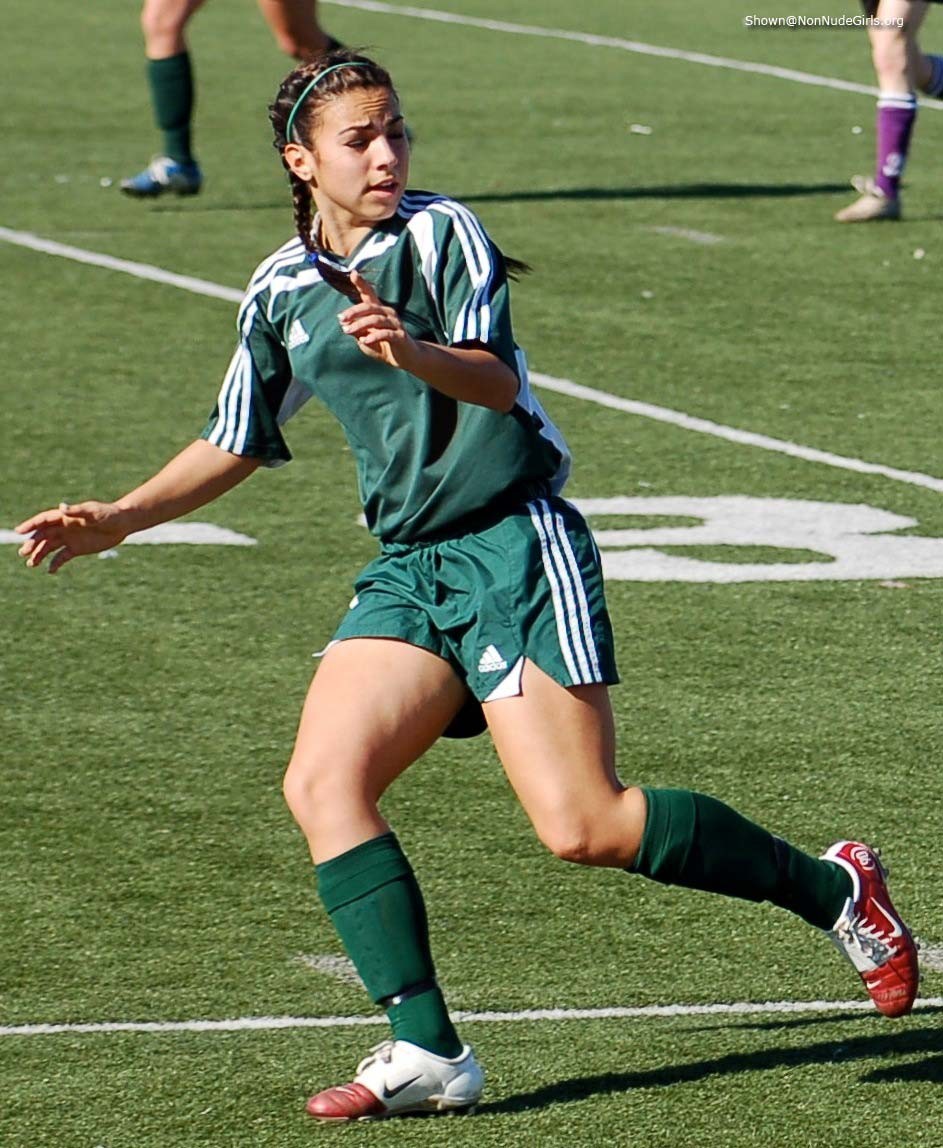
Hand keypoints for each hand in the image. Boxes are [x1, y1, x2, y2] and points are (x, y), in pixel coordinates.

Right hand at [15, 501, 130, 573]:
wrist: (123, 523)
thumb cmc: (109, 514)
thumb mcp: (94, 512)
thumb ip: (77, 511)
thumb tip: (61, 507)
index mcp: (65, 517)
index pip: (44, 520)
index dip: (31, 525)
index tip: (19, 531)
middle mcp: (64, 528)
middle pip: (43, 536)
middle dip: (32, 543)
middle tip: (24, 552)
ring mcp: (69, 539)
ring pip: (49, 547)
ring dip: (39, 555)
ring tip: (31, 564)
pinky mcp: (77, 549)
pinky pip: (62, 557)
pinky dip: (55, 563)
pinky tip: (50, 571)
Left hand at [337, 270, 418, 368]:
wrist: (406, 359)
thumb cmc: (384, 347)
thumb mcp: (365, 339)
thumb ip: (357, 331)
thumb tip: (344, 324)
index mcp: (379, 311)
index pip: (369, 294)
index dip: (362, 284)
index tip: (353, 273)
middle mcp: (388, 313)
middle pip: (370, 307)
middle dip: (354, 312)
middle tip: (341, 319)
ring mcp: (396, 324)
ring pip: (376, 320)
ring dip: (360, 325)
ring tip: (347, 331)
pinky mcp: (401, 336)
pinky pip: (386, 333)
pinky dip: (374, 336)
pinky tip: (365, 340)